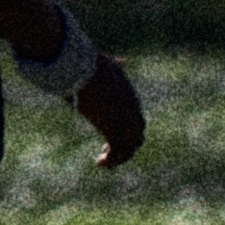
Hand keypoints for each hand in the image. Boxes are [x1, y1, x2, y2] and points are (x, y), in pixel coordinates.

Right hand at [73, 51, 144, 168]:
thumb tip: (125, 61)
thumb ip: (116, 67)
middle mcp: (132, 111)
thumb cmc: (92, 66)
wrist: (87, 70)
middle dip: (125, 146)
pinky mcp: (114, 130)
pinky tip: (99, 162)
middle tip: (106, 152)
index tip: (112, 137)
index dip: (127, 131)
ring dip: (118, 156)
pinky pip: (117, 153)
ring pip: (130, 147)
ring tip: (103, 161)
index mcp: (130, 97)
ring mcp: (125, 121)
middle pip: (137, 135)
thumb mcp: (108, 65)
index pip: (136, 119)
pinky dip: (111, 161)